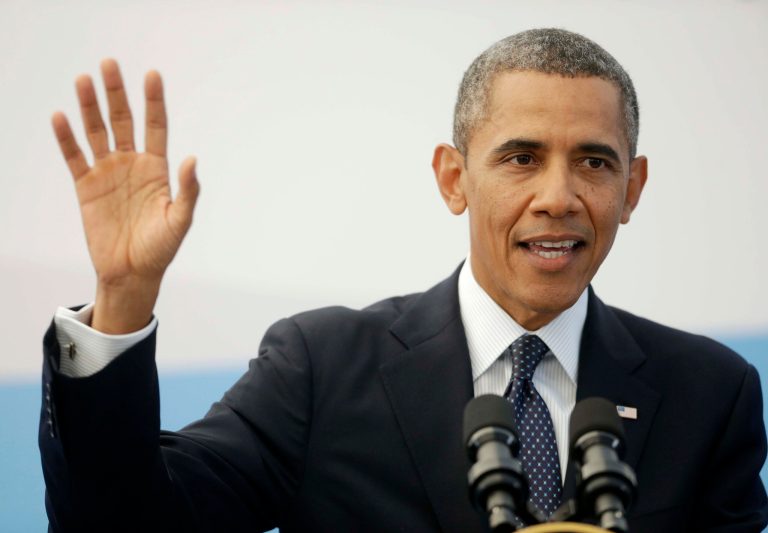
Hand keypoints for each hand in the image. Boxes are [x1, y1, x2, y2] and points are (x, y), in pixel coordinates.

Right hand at [52, 59, 199, 332]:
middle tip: (110, 64)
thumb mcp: (180, 221)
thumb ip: (188, 191)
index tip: (153, 74)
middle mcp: (132, 165)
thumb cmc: (161, 249)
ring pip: (97, 133)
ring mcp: (108, 174)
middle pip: (123, 121)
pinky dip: (67, 138)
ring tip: (84, 80)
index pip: (156, 126)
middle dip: (117, 94)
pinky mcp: (86, 188)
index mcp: (157, 169)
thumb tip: (192, 160)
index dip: (154, 101)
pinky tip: (61, 116)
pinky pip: (74, 157)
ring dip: (89, 107)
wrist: (132, 273)